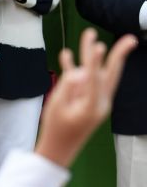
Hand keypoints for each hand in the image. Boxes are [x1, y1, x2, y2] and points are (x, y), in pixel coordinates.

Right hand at [36, 29, 137, 167]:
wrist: (58, 150)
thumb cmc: (55, 131)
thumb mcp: (55, 108)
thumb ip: (66, 88)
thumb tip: (77, 73)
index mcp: (92, 106)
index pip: (95, 80)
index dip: (95, 63)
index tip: (98, 46)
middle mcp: (99, 102)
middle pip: (109, 74)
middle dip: (118, 55)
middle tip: (130, 39)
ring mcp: (95, 100)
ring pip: (97, 73)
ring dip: (91, 55)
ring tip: (89, 36)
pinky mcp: (87, 100)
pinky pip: (84, 81)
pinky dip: (75, 68)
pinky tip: (66, 54)